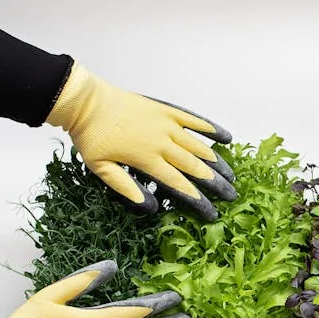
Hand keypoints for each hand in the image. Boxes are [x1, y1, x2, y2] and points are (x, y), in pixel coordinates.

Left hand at [46, 62, 236, 219]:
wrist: (86, 102)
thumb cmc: (91, 136)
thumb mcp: (102, 169)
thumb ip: (127, 188)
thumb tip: (150, 208)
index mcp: (148, 159)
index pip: (181, 185)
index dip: (199, 201)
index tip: (213, 213)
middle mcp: (162, 142)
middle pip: (196, 168)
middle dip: (216, 184)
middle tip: (232, 196)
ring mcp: (167, 124)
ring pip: (199, 146)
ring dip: (218, 162)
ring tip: (231, 175)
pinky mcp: (166, 110)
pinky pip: (194, 120)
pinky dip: (211, 129)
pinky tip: (225, 138)